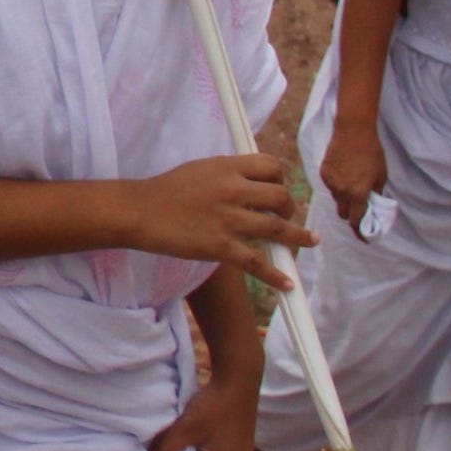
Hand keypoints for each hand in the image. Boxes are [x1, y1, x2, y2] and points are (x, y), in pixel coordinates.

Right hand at [130, 155, 311, 291]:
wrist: (140, 212)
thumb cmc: (167, 190)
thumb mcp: (201, 169)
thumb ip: (229, 173)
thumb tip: (253, 181)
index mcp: (228, 167)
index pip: (272, 166)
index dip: (282, 178)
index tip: (281, 188)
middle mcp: (233, 191)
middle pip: (281, 197)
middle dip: (290, 208)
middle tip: (286, 216)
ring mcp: (229, 220)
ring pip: (277, 229)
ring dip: (298, 238)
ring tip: (310, 241)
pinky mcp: (221, 247)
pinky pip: (257, 263)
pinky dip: (275, 275)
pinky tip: (288, 283)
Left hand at [148, 371, 258, 450]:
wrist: (239, 380)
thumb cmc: (211, 407)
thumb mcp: (184, 428)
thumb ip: (165, 448)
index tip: (164, 447)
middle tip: (174, 441)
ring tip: (188, 433)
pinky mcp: (245, 440)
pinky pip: (222, 449)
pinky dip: (210, 444)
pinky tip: (204, 427)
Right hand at [319, 119, 387, 223]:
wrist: (353, 130)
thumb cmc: (372, 152)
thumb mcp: (381, 175)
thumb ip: (375, 194)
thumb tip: (372, 206)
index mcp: (358, 193)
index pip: (356, 221)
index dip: (360, 233)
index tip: (364, 238)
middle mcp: (342, 191)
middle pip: (343, 214)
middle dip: (351, 214)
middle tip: (359, 208)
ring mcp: (330, 182)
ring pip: (336, 200)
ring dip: (344, 199)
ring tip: (352, 186)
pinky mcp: (323, 172)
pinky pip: (330, 187)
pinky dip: (337, 186)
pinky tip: (344, 174)